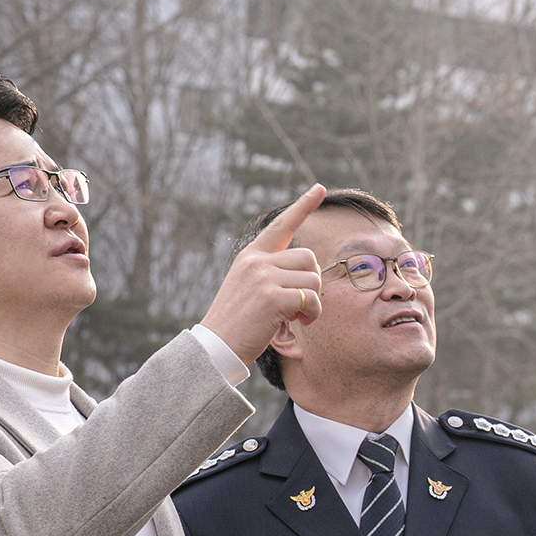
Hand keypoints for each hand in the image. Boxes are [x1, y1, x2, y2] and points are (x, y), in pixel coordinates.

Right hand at [199, 185, 328, 368]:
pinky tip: (297, 322)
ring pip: (314, 279)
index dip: (303, 206)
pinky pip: (311, 299)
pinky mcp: (272, 297)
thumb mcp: (250, 288)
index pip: (281, 225)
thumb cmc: (239, 323)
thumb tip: (310, 272)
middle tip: (299, 304)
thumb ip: (272, 273)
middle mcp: (257, 261)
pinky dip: (312, 314)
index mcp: (251, 256)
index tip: (319, 188)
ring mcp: (263, 277)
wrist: (217, 346)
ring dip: (313, 302)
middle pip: (310, 258)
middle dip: (312, 283)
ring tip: (296, 316)